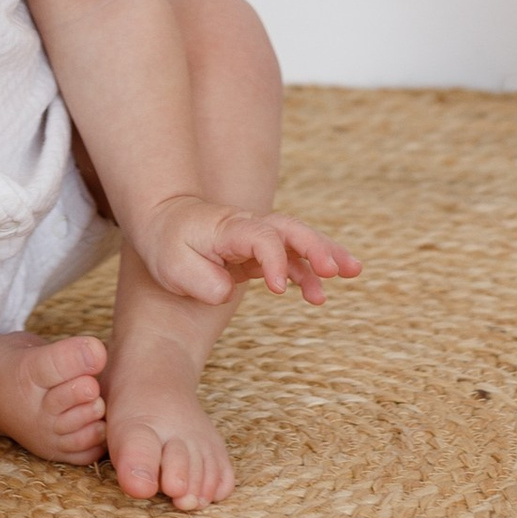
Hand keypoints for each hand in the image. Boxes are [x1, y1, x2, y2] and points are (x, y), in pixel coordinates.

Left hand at [135, 196, 361, 307]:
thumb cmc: (166, 244)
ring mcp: (257, 236)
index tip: (279, 289)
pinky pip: (291, 257)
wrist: (163, 224)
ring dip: (326, 253)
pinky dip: (309, 271)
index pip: (262, 238)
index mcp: (228, 227)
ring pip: (299, 238)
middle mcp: (249, 226)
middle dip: (317, 247)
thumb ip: (201, 280)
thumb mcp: (172, 265)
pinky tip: (319, 293)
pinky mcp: (260, 250)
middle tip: (338, 269)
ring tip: (353, 272)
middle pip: (291, 229)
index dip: (275, 261)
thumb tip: (227, 291)